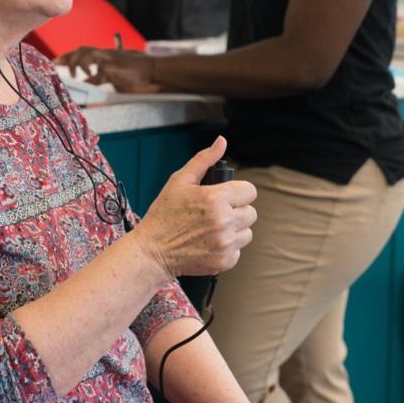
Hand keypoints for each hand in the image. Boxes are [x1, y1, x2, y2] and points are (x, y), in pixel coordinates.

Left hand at [56, 47, 161, 92]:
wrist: (153, 70)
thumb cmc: (135, 73)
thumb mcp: (114, 76)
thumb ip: (100, 78)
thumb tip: (86, 83)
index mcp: (105, 55)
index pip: (82, 51)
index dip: (68, 56)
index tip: (54, 61)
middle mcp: (106, 54)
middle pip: (82, 50)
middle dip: (67, 57)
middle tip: (54, 64)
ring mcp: (110, 60)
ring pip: (87, 54)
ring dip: (77, 63)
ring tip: (74, 75)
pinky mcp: (115, 68)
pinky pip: (99, 70)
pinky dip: (91, 75)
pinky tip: (87, 78)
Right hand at [132, 136, 256, 278]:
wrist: (152, 251)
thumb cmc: (164, 214)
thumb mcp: (180, 181)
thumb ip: (204, 160)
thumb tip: (221, 141)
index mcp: (215, 198)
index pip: (250, 191)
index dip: (238, 192)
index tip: (227, 196)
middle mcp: (224, 221)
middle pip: (251, 213)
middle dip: (236, 211)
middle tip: (216, 213)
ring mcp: (225, 243)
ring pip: (247, 232)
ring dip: (234, 230)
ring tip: (212, 228)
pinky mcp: (224, 261)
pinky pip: (238, 250)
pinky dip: (227, 248)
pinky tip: (209, 242)